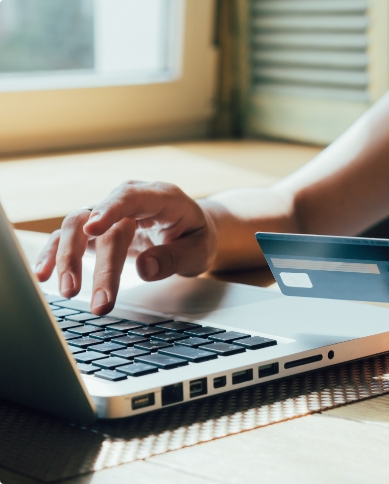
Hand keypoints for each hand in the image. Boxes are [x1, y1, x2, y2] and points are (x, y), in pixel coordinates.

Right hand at [34, 181, 216, 314]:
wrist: (191, 231)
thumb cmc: (196, 237)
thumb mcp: (199, 250)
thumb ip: (175, 258)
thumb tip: (145, 269)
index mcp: (162, 198)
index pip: (131, 197)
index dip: (110, 210)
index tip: (93, 230)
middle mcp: (131, 200)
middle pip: (101, 221)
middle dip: (96, 262)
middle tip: (99, 301)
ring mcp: (112, 213)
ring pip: (77, 226)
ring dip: (68, 258)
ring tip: (68, 291)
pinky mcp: (100, 229)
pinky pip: (72, 237)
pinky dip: (56, 253)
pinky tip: (44, 274)